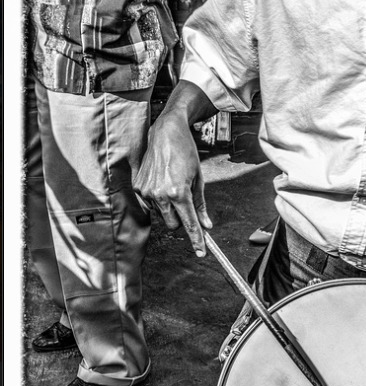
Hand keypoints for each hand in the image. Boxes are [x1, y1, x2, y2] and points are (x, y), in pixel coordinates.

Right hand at [135, 111, 212, 256]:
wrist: (166, 133)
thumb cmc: (185, 152)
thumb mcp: (198, 179)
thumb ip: (201, 205)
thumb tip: (206, 225)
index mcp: (179, 193)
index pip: (190, 223)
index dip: (197, 240)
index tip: (201, 252)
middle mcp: (161, 194)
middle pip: (173, 224)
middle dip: (181, 219)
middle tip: (186, 203)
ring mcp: (147, 191)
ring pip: (161, 214)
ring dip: (169, 207)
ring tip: (173, 184)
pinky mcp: (138, 187)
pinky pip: (150, 204)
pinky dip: (158, 199)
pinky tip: (162, 182)